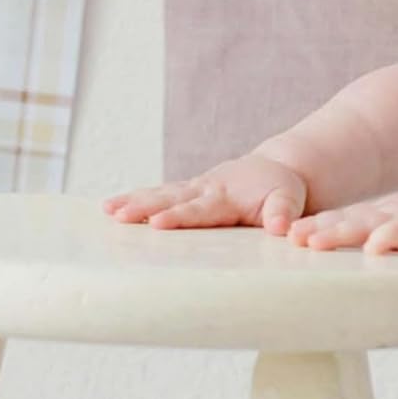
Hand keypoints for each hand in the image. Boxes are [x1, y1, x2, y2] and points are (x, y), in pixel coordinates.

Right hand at [102, 154, 308, 233]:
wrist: (274, 170)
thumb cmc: (282, 191)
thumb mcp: (289, 200)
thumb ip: (283, 212)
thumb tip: (279, 228)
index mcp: (227, 196)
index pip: (200, 210)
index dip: (179, 217)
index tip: (157, 223)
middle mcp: (205, 189)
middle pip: (170, 198)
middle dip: (144, 207)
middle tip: (118, 215)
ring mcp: (193, 188)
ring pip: (160, 193)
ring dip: (133, 202)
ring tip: (108, 211)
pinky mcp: (188, 191)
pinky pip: (159, 194)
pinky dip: (137, 198)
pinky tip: (113, 208)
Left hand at [288, 177, 397, 257]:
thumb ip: (380, 245)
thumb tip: (355, 264)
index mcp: (377, 222)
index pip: (338, 223)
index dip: (312, 228)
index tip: (284, 238)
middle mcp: (385, 219)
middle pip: (344, 222)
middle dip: (315, 230)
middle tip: (289, 238)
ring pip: (366, 225)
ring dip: (339, 233)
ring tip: (314, 242)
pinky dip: (390, 238)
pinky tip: (375, 246)